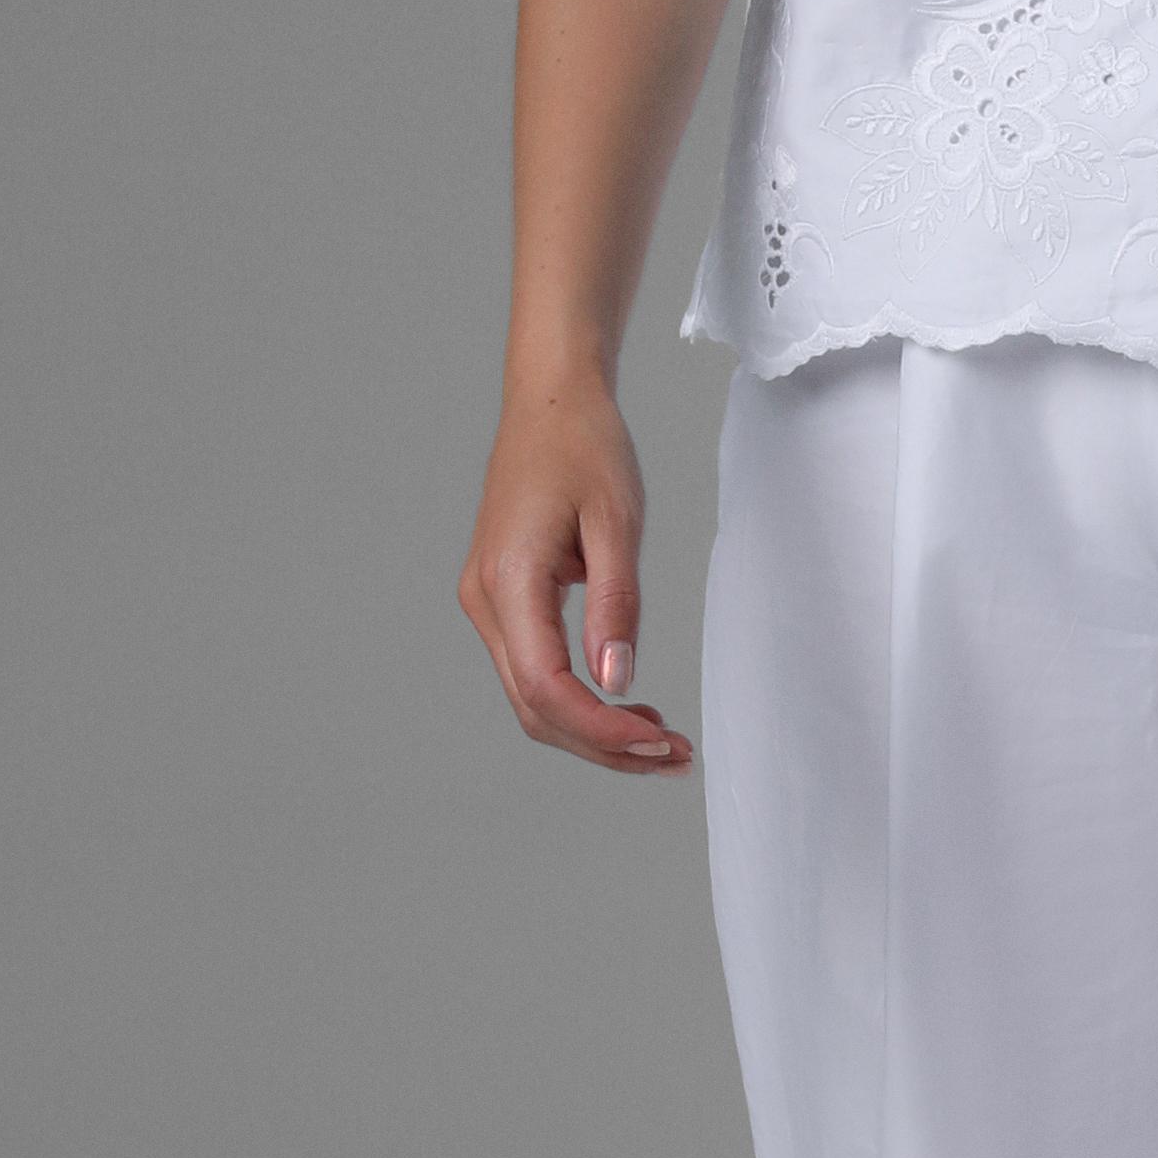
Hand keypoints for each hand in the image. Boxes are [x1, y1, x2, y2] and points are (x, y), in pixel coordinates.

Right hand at [459, 368, 692, 772]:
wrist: (550, 399)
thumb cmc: (584, 446)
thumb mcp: (616, 521)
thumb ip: (616, 604)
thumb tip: (615, 682)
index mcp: (509, 580)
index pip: (545, 687)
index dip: (599, 730)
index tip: (656, 745)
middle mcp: (485, 599)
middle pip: (534, 707)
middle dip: (602, 745)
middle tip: (673, 757)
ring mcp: (487, 601)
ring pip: (531, 697)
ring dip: (592, 730)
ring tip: (659, 740)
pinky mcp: (502, 598)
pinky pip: (533, 669)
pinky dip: (578, 699)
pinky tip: (626, 704)